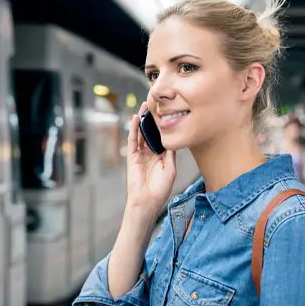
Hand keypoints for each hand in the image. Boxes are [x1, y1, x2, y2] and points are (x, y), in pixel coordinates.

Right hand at [125, 102, 175, 216]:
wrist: (147, 201)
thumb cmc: (160, 189)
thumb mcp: (170, 169)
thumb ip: (170, 153)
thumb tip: (172, 138)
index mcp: (161, 157)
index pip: (162, 137)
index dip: (163, 125)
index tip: (167, 112)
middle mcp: (150, 153)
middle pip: (151, 132)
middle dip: (152, 119)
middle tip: (155, 103)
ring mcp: (141, 154)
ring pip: (141, 133)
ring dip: (142, 120)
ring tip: (144, 106)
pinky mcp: (132, 156)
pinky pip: (133, 140)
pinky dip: (134, 129)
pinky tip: (136, 118)